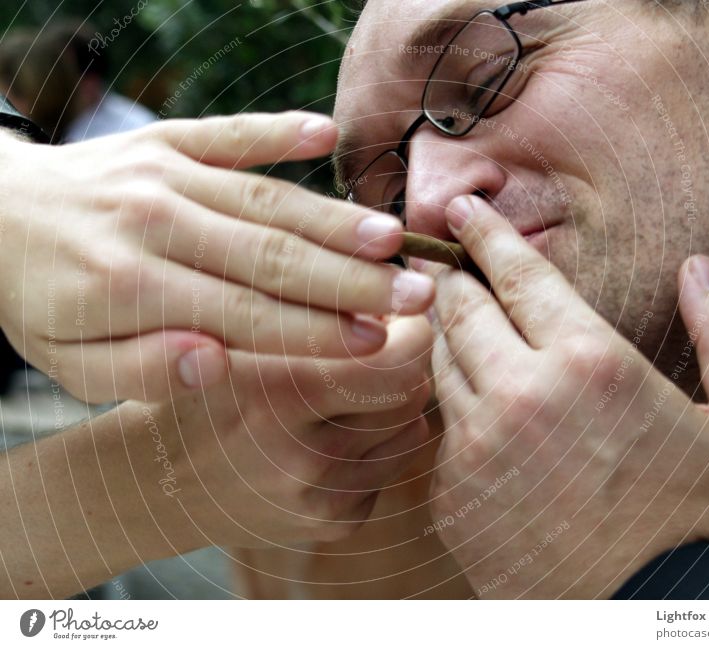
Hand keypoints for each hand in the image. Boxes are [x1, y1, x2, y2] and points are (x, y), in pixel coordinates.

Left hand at [0, 113, 432, 402]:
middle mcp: (154, 223)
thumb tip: (217, 361)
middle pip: (270, 256)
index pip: (245, 315)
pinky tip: (326, 131)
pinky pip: (228, 130)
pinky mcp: (167, 137)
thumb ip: (143, 372)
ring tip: (392, 239)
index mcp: (131, 286)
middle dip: (350, 279)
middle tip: (416, 294)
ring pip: (265, 199)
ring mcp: (163, 172)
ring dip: (333, 219)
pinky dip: (277, 130)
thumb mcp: (71, 366)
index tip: (376, 341)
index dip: (315, 331)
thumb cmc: (40, 300)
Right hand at [143, 316, 432, 547]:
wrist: (160, 482)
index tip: (394, 316)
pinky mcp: (334, 525)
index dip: (410, 329)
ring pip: (411, 428)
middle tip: (371, 349)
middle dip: (402, 363)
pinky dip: (377, 445)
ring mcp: (321, 498)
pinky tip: (331, 435)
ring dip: (391, 405)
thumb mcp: (233, 334)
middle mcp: (304, 455)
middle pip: (412, 392)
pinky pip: (392, 467)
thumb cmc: (202, 389)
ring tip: (343, 393)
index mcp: (277, 393)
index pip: (400, 360)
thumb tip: (397, 296)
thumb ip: (310, 308)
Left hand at [425, 195, 708, 598]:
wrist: (646, 622)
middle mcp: (519, 394)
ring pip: (439, 362)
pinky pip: (440, 427)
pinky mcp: (451, 493)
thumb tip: (698, 269)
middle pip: (459, 308)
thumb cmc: (701, 523)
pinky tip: (479, 407)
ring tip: (459, 325)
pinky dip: (453, 404)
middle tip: (450, 262)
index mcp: (589, 363)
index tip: (461, 206)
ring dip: (446, 335)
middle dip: (452, 278)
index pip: (517, 273)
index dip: (484, 232)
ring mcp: (475, 446)